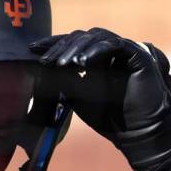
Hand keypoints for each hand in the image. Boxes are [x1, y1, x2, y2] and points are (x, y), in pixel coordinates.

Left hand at [30, 28, 170, 170]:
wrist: (137, 134)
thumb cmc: (108, 118)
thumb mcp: (77, 96)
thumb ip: (64, 79)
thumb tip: (40, 66)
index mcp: (98, 58)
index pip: (73, 43)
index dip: (53, 44)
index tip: (32, 49)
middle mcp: (112, 51)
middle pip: (82, 36)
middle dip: (61, 46)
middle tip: (45, 61)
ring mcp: (126, 50)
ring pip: (96, 36)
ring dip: (76, 48)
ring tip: (62, 65)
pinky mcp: (138, 54)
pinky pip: (115, 44)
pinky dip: (97, 50)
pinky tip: (81, 63)